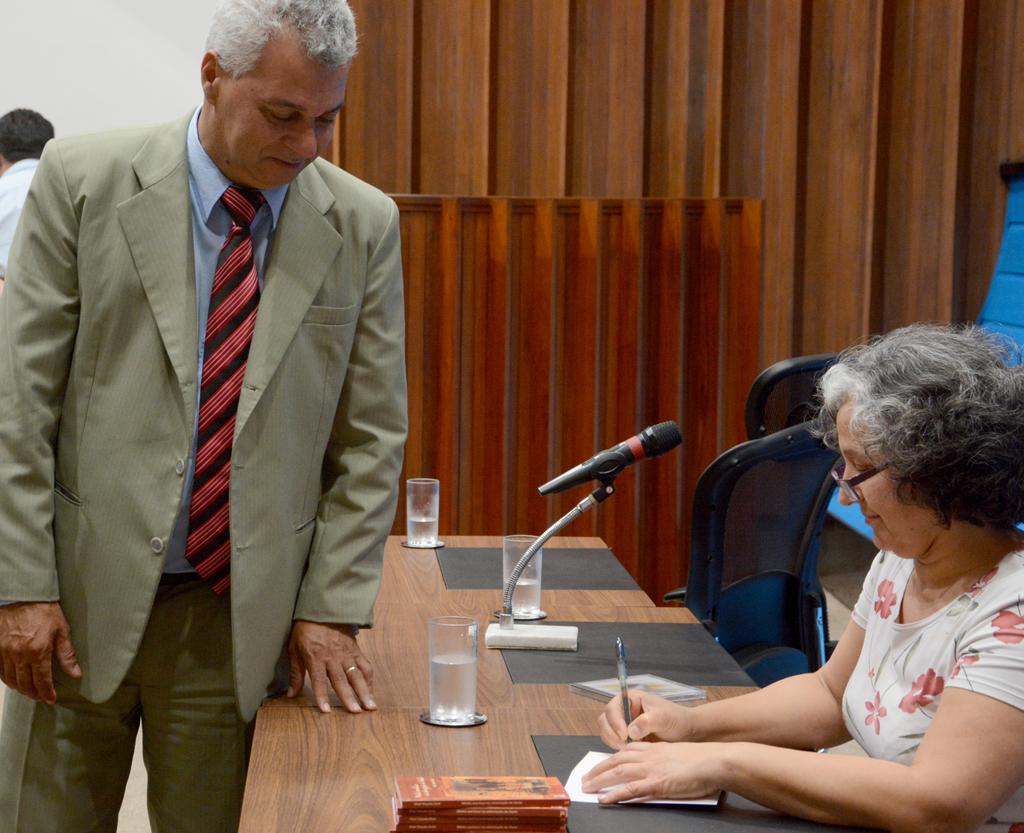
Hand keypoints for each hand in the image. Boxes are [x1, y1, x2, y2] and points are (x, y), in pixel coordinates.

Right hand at [0, 602, 81, 702]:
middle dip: (34, 694)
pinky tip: (14, 679)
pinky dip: (7, 679)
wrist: (23, 596)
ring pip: (10, 680)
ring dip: (20, 688)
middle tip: (41, 697)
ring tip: (29, 690)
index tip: (51, 699)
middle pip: (24, 684)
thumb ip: (67, 655)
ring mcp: (4, 652)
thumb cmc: (44, 610)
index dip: (47, 693)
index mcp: (38, 651)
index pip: (42, 681)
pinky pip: (0, 671)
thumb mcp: (62, 630)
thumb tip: (75, 673)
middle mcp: (19, 654)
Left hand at [286, 620, 375, 713]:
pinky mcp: (356, 650)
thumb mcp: (295, 649)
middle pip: (341, 680)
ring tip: (370, 706)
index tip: (326, 710)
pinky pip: (365, 665)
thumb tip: (291, 695)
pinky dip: (369, 679)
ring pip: (357, 674)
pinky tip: (371, 691)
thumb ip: (295, 673)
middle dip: (349, 697)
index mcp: (315, 657)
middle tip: (356, 712)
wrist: (324, 610)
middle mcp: (332, 657)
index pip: (318, 680)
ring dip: (364, 691)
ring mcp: (346, 654)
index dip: (322, 695)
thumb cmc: (306, 631)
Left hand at [581, 741, 722, 802]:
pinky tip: (605, 799)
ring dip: (599, 780)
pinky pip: (631, 789)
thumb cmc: (701, 760)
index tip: (599, 765)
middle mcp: (649, 756)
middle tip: (585, 778)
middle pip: (616, 760)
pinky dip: (615, 794)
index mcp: (654, 748)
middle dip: (598, 769)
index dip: (609, 759)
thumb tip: (655, 770)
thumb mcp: (676, 755)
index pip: (625, 751)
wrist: (714, 761)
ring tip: (587, 788)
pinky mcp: (657, 783)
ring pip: (618, 772)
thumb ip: (662, 760)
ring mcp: (652, 769)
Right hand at [599, 690, 693, 748]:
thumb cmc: (677, 720)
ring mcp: (624, 724)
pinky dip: (618, 748)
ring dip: (613, 742)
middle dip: (611, 733)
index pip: (613, 708)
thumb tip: (630, 731)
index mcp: (631, 699)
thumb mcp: (663, 718)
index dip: (615, 721)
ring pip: (607, 732)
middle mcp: (625, 710)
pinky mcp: (627, 737)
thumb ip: (646, 721)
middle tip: (622, 745)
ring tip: (627, 750)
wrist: (687, 733)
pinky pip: (615, 742)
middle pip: (605, 720)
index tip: (624, 734)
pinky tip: (630, 753)